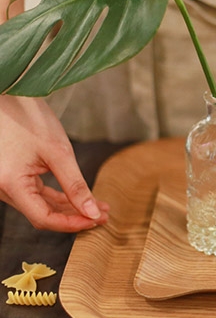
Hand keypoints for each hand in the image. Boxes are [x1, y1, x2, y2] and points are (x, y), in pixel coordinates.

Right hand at [0, 95, 108, 231]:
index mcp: (10, 185)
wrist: (8, 93)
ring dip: (69, 206)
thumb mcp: (58, 152)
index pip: (43, 219)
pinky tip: (79, 196)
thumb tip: (91, 212)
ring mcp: (6, 182)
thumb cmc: (28, 118)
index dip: (72, 223)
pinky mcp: (12, 174)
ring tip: (98, 205)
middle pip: (42, 213)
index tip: (97, 220)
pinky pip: (35, 192)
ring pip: (40, 204)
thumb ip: (75, 185)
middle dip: (75, 215)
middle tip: (103, 214)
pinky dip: (57, 195)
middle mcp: (2, 188)